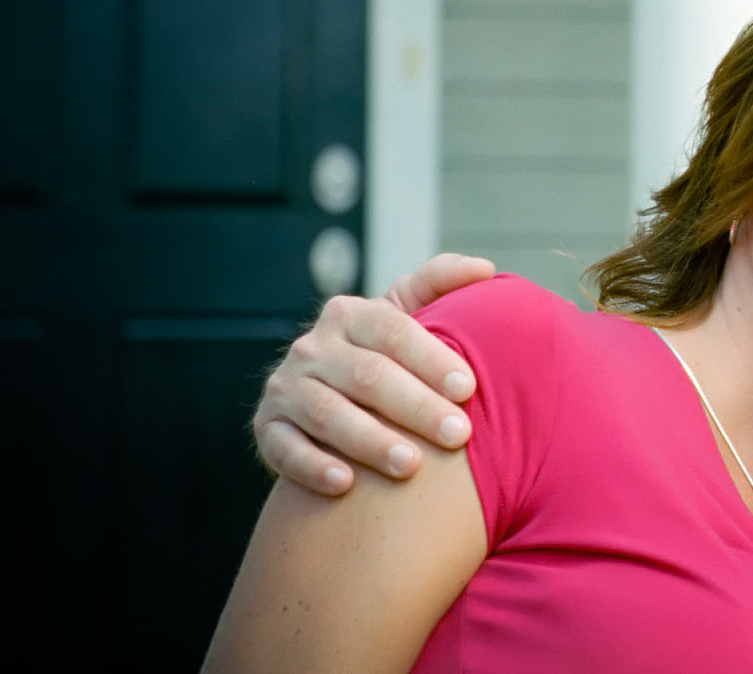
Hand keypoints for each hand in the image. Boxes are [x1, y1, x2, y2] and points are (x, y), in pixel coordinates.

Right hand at [253, 253, 495, 493]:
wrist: (330, 398)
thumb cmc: (388, 356)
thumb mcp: (408, 313)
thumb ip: (441, 284)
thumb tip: (485, 268)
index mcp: (351, 314)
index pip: (393, 331)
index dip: (432, 359)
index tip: (469, 388)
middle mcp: (313, 346)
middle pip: (367, 375)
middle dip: (416, 406)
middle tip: (457, 435)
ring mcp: (286, 387)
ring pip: (328, 413)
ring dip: (370, 440)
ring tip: (411, 465)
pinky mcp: (267, 427)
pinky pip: (285, 447)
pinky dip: (313, 466)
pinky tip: (345, 484)